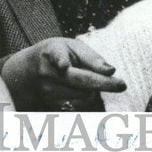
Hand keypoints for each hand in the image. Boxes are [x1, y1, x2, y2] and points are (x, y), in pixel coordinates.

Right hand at [4, 37, 125, 110]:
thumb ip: (92, 58)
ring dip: (93, 90)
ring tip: (89, 79)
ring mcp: (48, 92)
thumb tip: (111, 71)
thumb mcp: (72, 46)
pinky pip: (79, 105)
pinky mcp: (52, 105)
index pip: (60, 58)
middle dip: (103, 84)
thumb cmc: (58, 53)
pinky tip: (81, 90)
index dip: (61, 61)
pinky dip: (86, 98)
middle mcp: (47, 74)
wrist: (30, 70)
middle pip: (80, 83)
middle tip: (122, 84)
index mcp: (52, 53)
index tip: (63, 65)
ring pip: (83, 96)